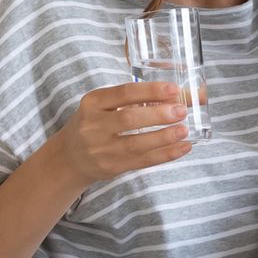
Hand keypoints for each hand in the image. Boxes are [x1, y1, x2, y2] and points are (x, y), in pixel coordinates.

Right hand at [48, 82, 193, 185]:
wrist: (70, 157)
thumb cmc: (95, 123)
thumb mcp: (106, 105)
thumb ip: (140, 98)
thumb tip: (187, 92)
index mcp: (93, 102)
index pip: (124, 93)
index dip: (151, 91)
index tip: (174, 90)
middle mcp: (93, 125)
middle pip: (129, 119)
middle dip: (158, 115)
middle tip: (181, 111)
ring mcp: (101, 149)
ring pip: (136, 144)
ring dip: (164, 137)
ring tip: (183, 130)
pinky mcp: (112, 167)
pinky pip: (143, 161)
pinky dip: (166, 154)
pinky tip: (183, 147)